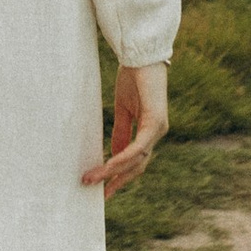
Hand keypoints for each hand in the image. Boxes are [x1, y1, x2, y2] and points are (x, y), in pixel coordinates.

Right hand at [83, 62, 167, 196]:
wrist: (142, 55)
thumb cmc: (134, 78)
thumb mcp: (124, 109)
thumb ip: (122, 132)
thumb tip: (115, 154)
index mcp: (150, 130)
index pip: (136, 161)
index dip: (121, 176)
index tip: (105, 189)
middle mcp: (157, 133)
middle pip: (137, 166)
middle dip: (117, 181)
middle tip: (100, 195)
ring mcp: (158, 129)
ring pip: (136, 160)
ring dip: (113, 171)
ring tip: (92, 178)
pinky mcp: (155, 121)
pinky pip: (138, 146)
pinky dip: (123, 157)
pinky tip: (109, 165)